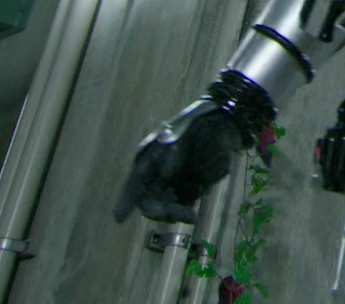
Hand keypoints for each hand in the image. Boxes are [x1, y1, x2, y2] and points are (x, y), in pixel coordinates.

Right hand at [114, 95, 263, 222]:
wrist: (224, 127)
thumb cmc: (199, 126)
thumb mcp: (185, 136)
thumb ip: (174, 155)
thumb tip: (165, 173)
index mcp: (148, 158)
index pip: (134, 183)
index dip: (125, 200)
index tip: (119, 218)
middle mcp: (155, 173)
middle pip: (149, 201)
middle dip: (161, 211)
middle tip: (179, 216)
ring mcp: (171, 182)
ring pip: (165, 207)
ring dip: (175, 213)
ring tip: (191, 216)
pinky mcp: (187, 188)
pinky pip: (181, 205)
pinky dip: (185, 209)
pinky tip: (196, 201)